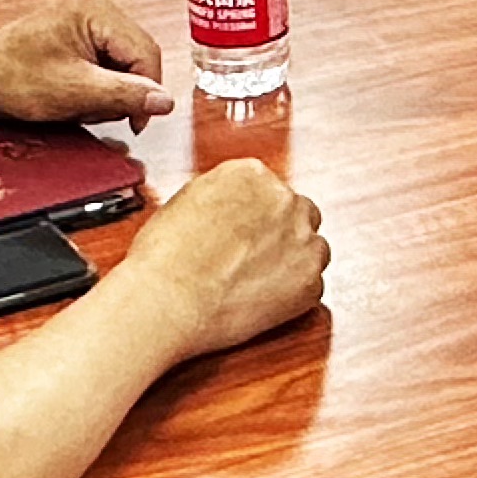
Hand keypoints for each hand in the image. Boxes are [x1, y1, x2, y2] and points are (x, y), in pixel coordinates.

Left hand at [0, 0, 175, 128]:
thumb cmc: (13, 78)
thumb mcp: (77, 93)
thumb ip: (125, 95)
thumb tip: (164, 101)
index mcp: (96, 11)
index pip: (146, 53)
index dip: (147, 91)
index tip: (137, 121)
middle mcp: (94, 7)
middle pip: (136, 56)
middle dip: (122, 90)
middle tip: (98, 111)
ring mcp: (84, 19)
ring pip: (122, 62)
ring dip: (108, 89)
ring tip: (79, 102)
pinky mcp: (76, 34)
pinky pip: (105, 62)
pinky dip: (96, 84)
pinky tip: (74, 95)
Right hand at [121, 156, 329, 358]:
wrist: (166, 299)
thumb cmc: (164, 257)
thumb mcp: (186, 201)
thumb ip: (223, 196)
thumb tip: (234, 208)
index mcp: (252, 174)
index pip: (271, 190)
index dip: (259, 217)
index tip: (249, 234)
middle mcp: (284, 200)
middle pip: (299, 215)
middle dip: (282, 236)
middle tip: (254, 259)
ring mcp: (303, 241)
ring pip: (312, 249)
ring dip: (292, 263)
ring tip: (256, 283)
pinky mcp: (310, 282)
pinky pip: (311, 286)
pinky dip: (292, 297)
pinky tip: (260, 302)